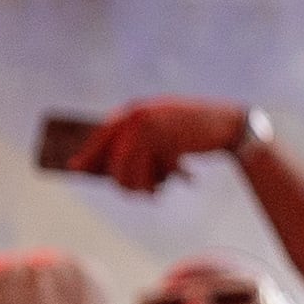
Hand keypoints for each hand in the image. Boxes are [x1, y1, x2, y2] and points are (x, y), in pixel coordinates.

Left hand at [58, 99, 256, 193]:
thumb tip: (106, 170)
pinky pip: (150, 173)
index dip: (88, 153)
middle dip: (123, 181)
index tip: (75, 168)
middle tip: (138, 193)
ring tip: (156, 191)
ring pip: (128, 169)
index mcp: (134, 110)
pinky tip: (173, 180)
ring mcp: (150, 126)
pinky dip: (159, 182)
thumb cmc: (191, 132)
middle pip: (113, 158)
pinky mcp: (165, 139)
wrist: (228, 124)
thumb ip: (135, 143)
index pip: (102, 134)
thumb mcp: (159, 132)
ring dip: (141, 187)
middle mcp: (137, 115)